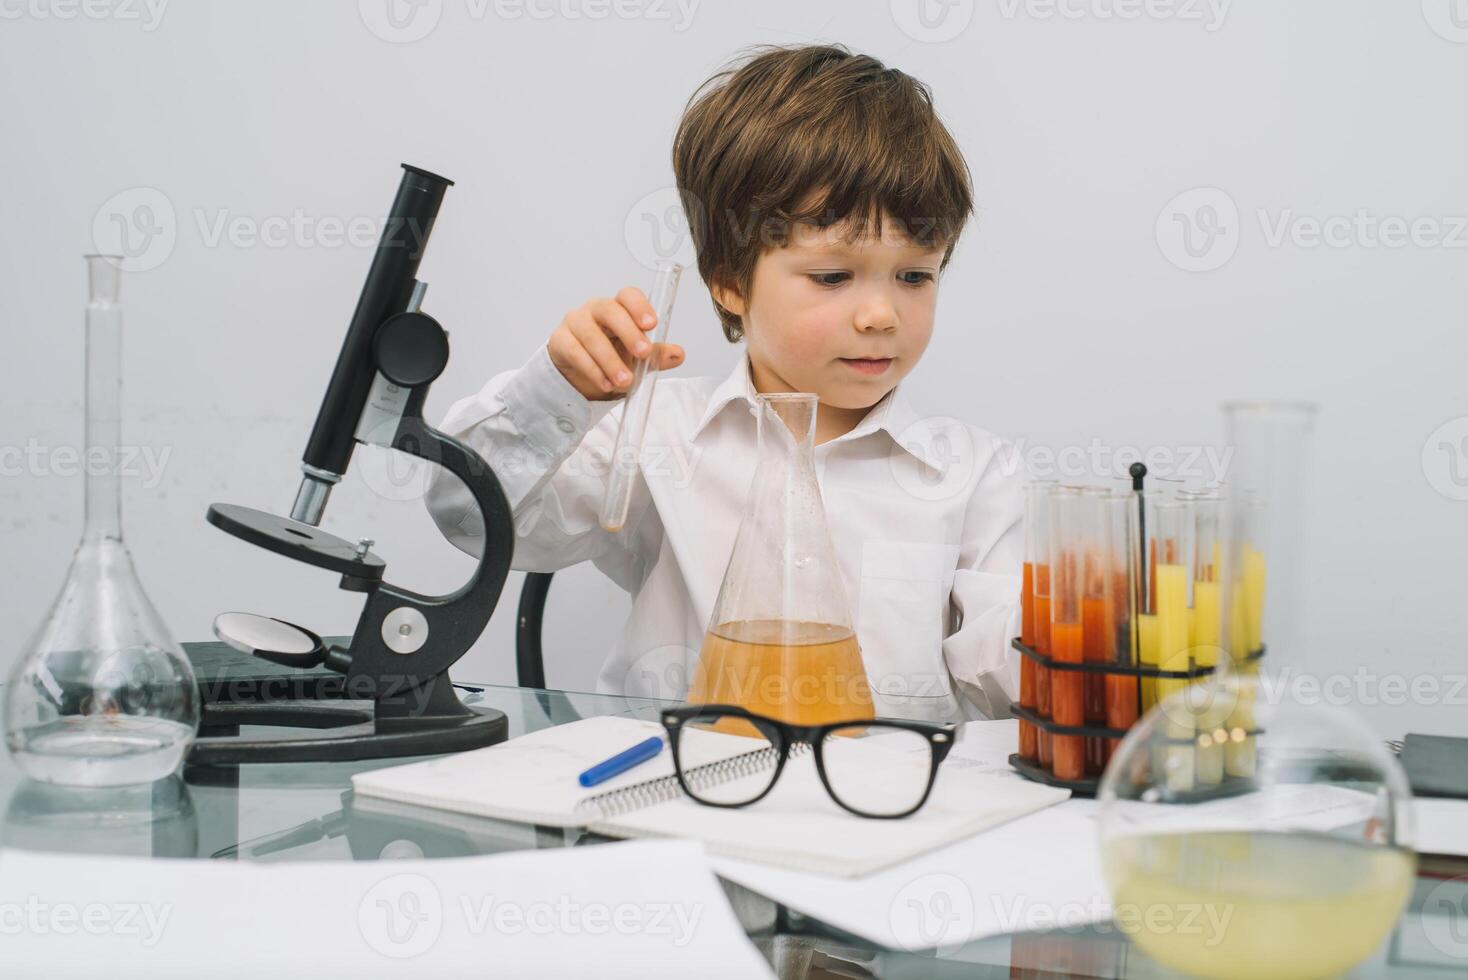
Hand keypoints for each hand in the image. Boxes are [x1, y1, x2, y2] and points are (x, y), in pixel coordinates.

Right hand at [548, 287, 684, 400]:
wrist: (578, 373)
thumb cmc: (610, 354)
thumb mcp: (636, 357)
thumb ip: (656, 354)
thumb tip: (678, 354)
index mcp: (618, 307)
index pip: (628, 296)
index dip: (640, 307)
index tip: (651, 325)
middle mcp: (595, 309)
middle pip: (610, 310)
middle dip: (628, 332)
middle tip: (643, 353)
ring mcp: (575, 322)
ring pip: (591, 335)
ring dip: (610, 360)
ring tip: (625, 381)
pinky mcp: (560, 341)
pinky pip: (575, 352)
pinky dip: (592, 370)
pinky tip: (605, 383)